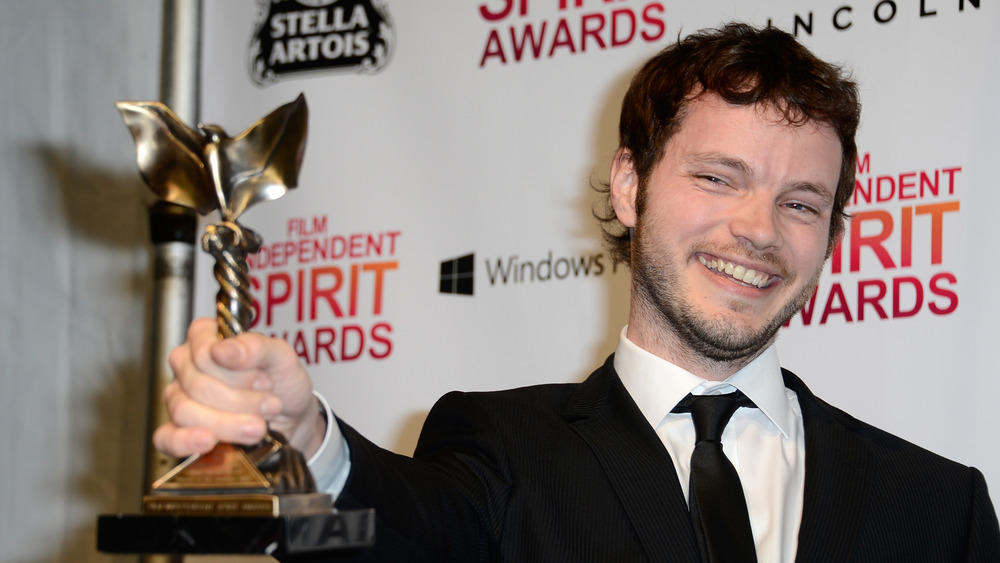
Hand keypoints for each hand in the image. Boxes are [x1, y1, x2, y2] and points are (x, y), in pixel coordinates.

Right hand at [153, 317, 325, 458]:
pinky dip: (187, 442)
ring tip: (259, 427)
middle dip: (240, 400)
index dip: (236, 372)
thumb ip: (256, 347)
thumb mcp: (282, 358)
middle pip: (197, 385)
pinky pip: (167, 438)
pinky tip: (208, 442)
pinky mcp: (178, 431)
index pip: (202, 352)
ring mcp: (179, 398)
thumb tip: (222, 350)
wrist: (293, 420)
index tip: (264, 380)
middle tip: (271, 405)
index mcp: (206, 338)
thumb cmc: (283, 383)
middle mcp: (187, 366)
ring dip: (228, 423)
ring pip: (185, 412)